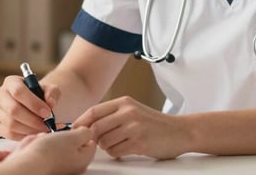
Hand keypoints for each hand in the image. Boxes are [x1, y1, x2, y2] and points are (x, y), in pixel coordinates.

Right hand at [0, 75, 61, 139]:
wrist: (33, 104)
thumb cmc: (40, 95)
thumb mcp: (50, 90)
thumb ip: (52, 93)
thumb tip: (50, 103)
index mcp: (11, 82)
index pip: (18, 91)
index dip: (33, 104)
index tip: (47, 112)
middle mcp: (0, 94)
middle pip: (13, 110)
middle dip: (32, 120)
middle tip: (46, 125)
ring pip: (11, 124)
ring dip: (29, 130)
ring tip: (42, 129)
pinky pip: (9, 133)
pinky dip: (23, 136)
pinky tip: (34, 133)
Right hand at [6, 127, 95, 174]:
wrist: (27, 166)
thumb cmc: (48, 154)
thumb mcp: (73, 136)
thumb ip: (85, 132)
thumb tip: (87, 131)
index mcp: (84, 160)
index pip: (90, 141)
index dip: (81, 132)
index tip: (72, 129)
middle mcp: (73, 167)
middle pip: (72, 143)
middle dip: (61, 136)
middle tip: (55, 137)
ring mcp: (59, 168)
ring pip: (55, 145)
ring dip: (47, 140)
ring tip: (42, 143)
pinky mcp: (45, 167)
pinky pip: (42, 150)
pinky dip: (38, 146)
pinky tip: (34, 147)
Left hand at [73, 96, 188, 159]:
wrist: (180, 131)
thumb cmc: (154, 123)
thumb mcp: (133, 111)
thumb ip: (113, 115)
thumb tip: (87, 125)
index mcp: (124, 102)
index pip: (94, 111)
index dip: (81, 122)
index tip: (74, 131)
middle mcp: (128, 112)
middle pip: (95, 128)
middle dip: (94, 138)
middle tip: (100, 142)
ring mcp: (134, 127)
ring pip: (104, 142)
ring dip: (107, 147)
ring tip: (120, 144)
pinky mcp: (139, 142)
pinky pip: (115, 152)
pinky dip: (117, 153)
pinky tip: (127, 149)